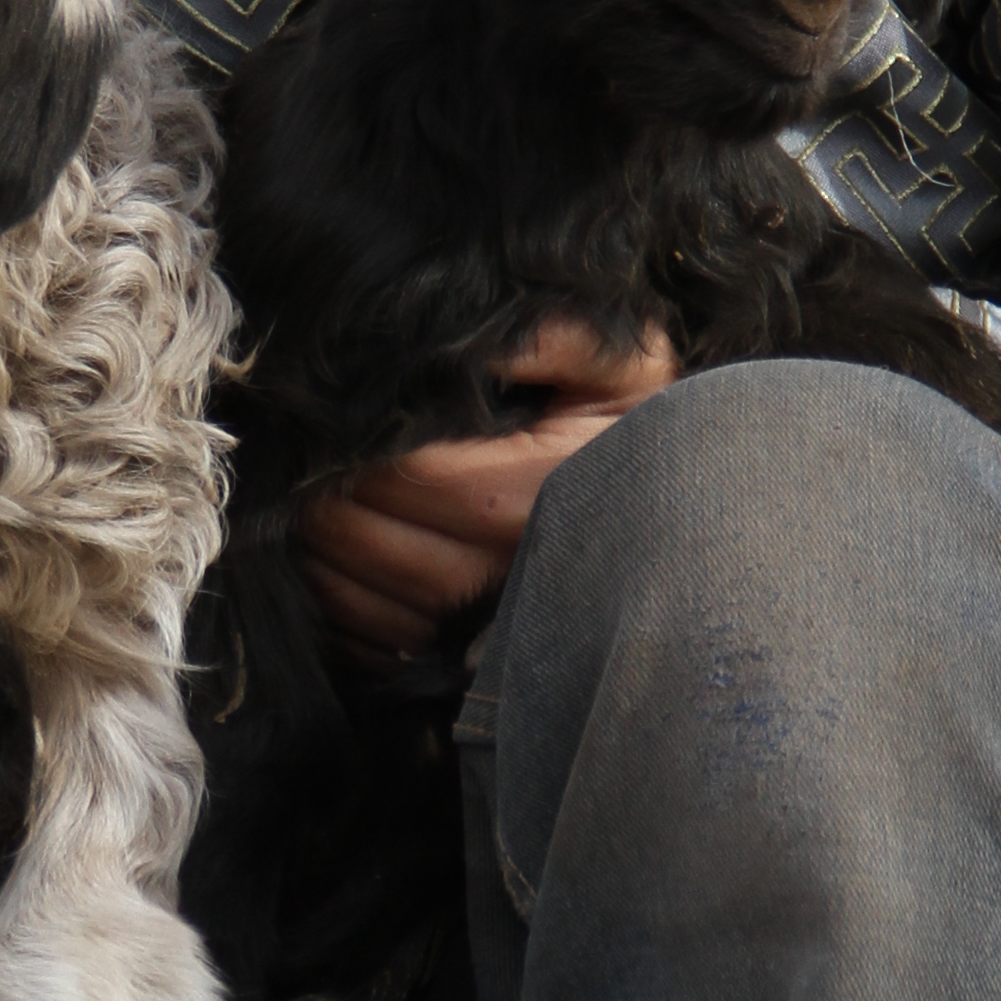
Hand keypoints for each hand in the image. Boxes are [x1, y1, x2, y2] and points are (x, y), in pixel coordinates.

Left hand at [297, 317, 677, 659]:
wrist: (686, 528)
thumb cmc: (642, 436)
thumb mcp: (624, 364)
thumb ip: (557, 335)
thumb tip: (484, 342)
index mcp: (523, 495)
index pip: (402, 474)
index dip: (358, 444)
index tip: (342, 415)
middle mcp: (494, 575)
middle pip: (360, 535)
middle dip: (324, 491)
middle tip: (314, 454)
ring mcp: (472, 632)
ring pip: (351, 591)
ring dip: (317, 546)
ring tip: (318, 500)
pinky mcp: (452, 665)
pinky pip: (364, 640)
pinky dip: (336, 602)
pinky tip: (339, 561)